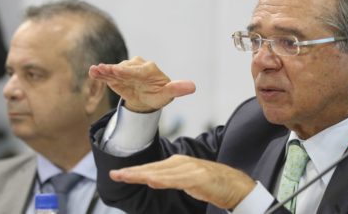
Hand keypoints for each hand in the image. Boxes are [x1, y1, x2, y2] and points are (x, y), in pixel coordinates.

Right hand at [89, 56, 195, 111]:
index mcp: (150, 69)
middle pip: (124, 69)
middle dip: (114, 70)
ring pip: (115, 70)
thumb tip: (193, 87)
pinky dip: (101, 73)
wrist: (147, 98)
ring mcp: (125, 69)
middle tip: (104, 70)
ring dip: (105, 71)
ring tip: (96, 71)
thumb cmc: (159, 95)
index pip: (138, 71)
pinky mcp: (116, 75)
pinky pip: (108, 74)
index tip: (119, 71)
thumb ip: (176, 89)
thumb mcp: (167, 94)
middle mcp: (137, 66)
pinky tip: (93, 72)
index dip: (128, 72)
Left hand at [109, 154, 255, 209]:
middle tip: (114, 174)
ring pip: (161, 173)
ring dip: (142, 175)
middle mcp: (180, 163)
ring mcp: (189, 169)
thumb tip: (152, 179)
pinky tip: (152, 181)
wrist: (233, 184)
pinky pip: (178, 180)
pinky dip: (164, 180)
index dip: (133, 171)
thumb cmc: (209, 183)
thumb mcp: (185, 181)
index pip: (150, 168)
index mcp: (176, 163)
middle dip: (132, 172)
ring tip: (127, 176)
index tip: (117, 174)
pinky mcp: (198, 177)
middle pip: (152, 168)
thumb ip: (169, 179)